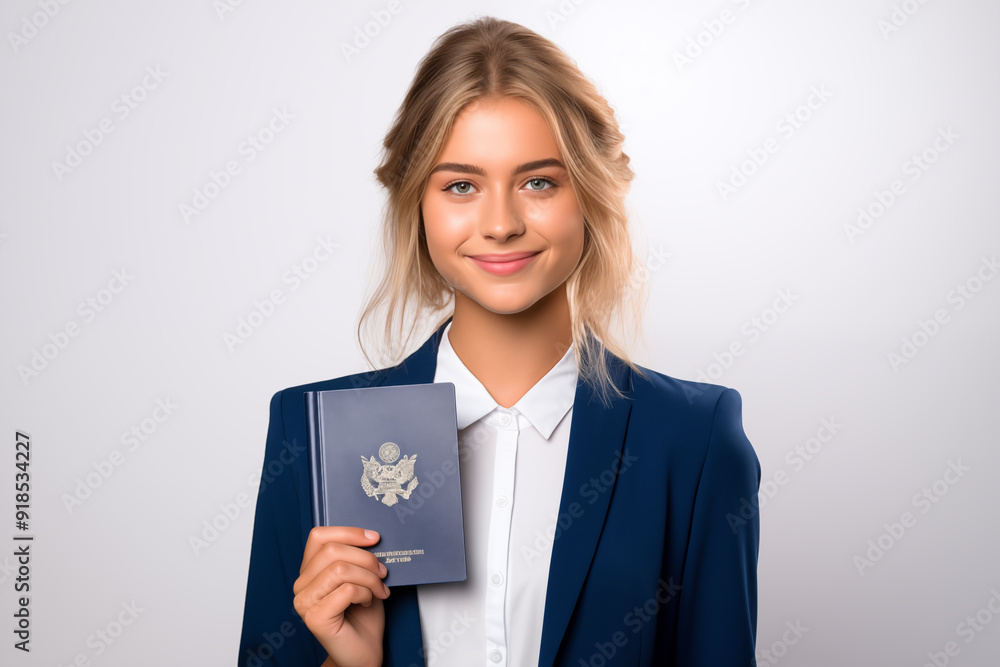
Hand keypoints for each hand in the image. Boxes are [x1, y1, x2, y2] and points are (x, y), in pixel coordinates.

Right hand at [293, 526, 389, 666]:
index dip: (349, 532)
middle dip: (365, 558)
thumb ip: (358, 557)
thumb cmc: (363, 615)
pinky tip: (368, 602)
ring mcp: (305, 602)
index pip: (319, 537)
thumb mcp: (362, 577)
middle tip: (382, 572)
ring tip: (378, 589)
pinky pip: (346, 590)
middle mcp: (301, 585)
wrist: (365, 651)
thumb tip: (372, 537)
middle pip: (332, 551)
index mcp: (309, 571)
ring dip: (368, 578)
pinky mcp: (315, 618)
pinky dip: (365, 593)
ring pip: (339, 569)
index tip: (374, 538)